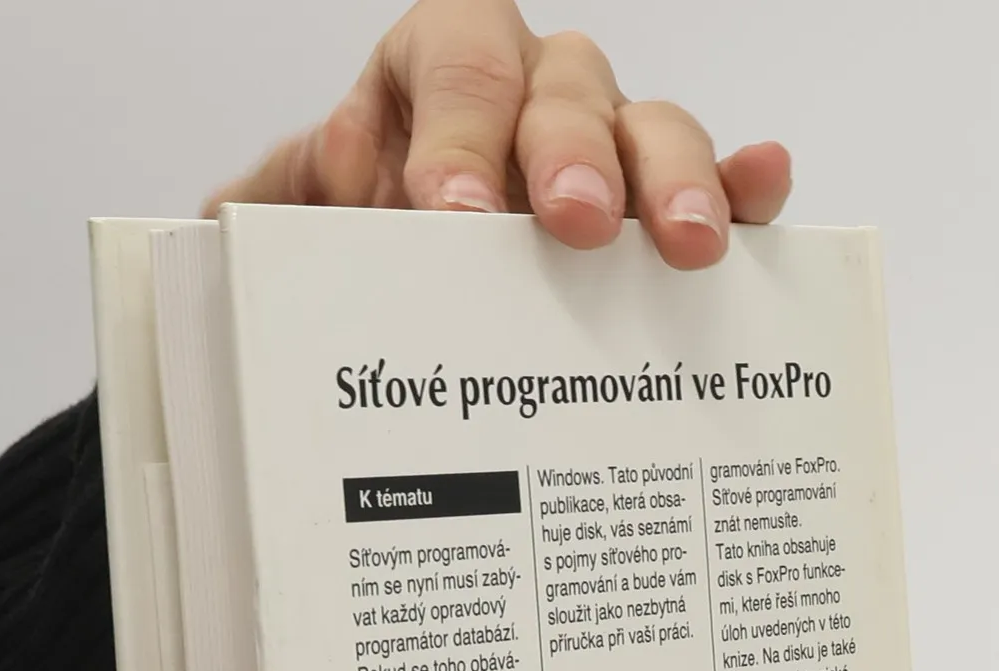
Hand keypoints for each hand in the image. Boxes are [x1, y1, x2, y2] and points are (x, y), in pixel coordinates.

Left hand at [208, 0, 791, 269]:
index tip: (450, 215)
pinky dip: (744, 184)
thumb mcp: (281, 224)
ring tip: (685, 245)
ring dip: (672, 179)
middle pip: (565, 84)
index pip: (451, 59)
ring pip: (650, 127)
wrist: (384, 282)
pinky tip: (763, 191)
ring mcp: (604, 145)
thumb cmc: (347, 241)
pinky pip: (714, 180)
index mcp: (431, 72)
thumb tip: (235, 232)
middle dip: (570, 153)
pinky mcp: (657, 207)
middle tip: (571, 225)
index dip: (456, 127)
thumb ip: (260, 216)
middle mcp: (527, 92)